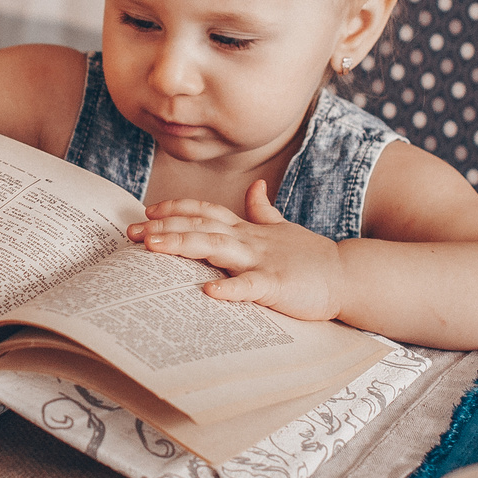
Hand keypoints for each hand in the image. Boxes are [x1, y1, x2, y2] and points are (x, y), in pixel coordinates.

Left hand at [129, 181, 349, 321]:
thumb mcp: (283, 229)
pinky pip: (249, 286)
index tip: (147, 211)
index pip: (205, 211)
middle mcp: (249, 240)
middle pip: (200, 226)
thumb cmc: (311, 257)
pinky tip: (207, 290)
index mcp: (247, 229)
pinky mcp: (276, 285)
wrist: (346, 276)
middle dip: (164, 227)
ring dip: (183, 244)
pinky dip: (229, 288)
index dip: (175, 208)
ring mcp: (262, 260)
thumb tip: (255, 187)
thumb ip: (263, 210)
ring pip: (216, 248)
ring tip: (152, 247)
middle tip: (131, 232)